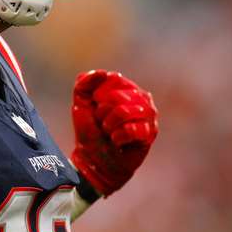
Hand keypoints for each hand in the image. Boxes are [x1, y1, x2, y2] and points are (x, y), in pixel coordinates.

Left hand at [71, 70, 157, 196]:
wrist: (93, 159)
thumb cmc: (89, 130)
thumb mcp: (80, 102)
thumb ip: (85, 82)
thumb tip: (105, 73)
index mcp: (125, 87)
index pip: (114, 79)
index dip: (99, 95)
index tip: (95, 107)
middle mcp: (141, 97)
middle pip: (118, 97)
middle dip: (103, 113)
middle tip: (103, 124)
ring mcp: (148, 115)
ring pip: (125, 111)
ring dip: (110, 125)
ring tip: (109, 132)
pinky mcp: (150, 133)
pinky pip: (132, 129)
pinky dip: (118, 137)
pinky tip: (117, 142)